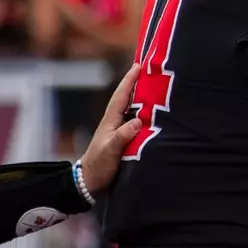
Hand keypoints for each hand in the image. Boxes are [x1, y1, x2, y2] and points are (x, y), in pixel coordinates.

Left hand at [77, 64, 142, 193]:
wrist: (91, 181)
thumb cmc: (99, 165)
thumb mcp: (110, 150)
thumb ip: (122, 136)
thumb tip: (138, 121)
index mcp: (111, 121)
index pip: (121, 96)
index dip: (129, 81)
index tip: (138, 66)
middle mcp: (116, 122)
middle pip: (128, 98)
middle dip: (137, 84)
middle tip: (150, 70)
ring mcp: (121, 130)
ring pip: (134, 109)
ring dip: (144, 98)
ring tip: (156, 87)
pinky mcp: (127, 139)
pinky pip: (139, 121)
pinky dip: (147, 113)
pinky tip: (155, 113)